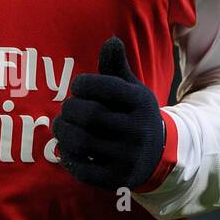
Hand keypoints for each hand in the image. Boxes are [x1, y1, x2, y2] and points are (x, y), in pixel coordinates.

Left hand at [51, 36, 165, 189]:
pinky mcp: (118, 179)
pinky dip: (69, 157)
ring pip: (82, 141)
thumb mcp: (131, 89)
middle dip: (69, 109)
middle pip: (89, 115)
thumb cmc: (133, 114)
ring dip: (63, 132)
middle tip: (66, 109)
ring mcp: (128, 157)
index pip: (104, 86)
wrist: (158, 154)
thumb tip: (111, 40)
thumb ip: (117, 66)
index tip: (78, 87)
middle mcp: (138, 130)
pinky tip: (67, 148)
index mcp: (141, 103)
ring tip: (61, 126)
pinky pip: (83, 169)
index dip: (82, 84)